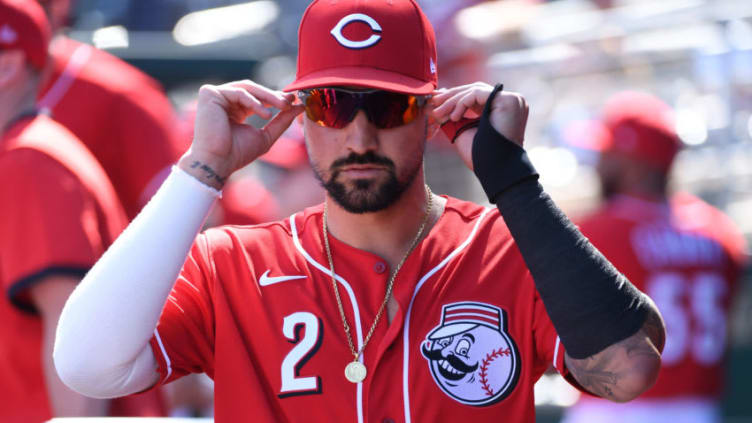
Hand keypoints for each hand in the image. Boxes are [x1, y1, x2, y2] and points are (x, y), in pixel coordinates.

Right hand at [179, 80, 303, 187]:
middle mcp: (225, 100)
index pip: (257, 96)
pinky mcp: (209, 94)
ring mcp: (215, 96)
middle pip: (253, 89)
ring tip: (284, 106)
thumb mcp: (266, 135)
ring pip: (247, 87)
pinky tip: (266, 114)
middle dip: (274, 95)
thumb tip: (299, 106)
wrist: (218, 163)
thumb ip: (282, 120)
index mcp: (235, 109)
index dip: (275, 97)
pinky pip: (238, 92)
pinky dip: (254, 102)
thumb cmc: (238, 153)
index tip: (293, 100)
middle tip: (291, 101)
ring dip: (268, 96)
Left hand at [431, 83, 528, 170]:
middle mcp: (510, 102)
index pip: (477, 96)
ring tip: (438, 113)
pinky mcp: (508, 100)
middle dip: (451, 97)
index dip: (455, 98)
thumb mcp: (464, 130)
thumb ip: (456, 114)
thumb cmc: (480, 156)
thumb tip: (439, 101)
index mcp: (502, 109)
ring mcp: (512, 100)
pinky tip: (453, 117)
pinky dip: (461, 103)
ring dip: (453, 101)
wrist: (493, 169)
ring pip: (474, 91)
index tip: (437, 103)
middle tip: (434, 102)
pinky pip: (476, 94)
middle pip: (475, 91)